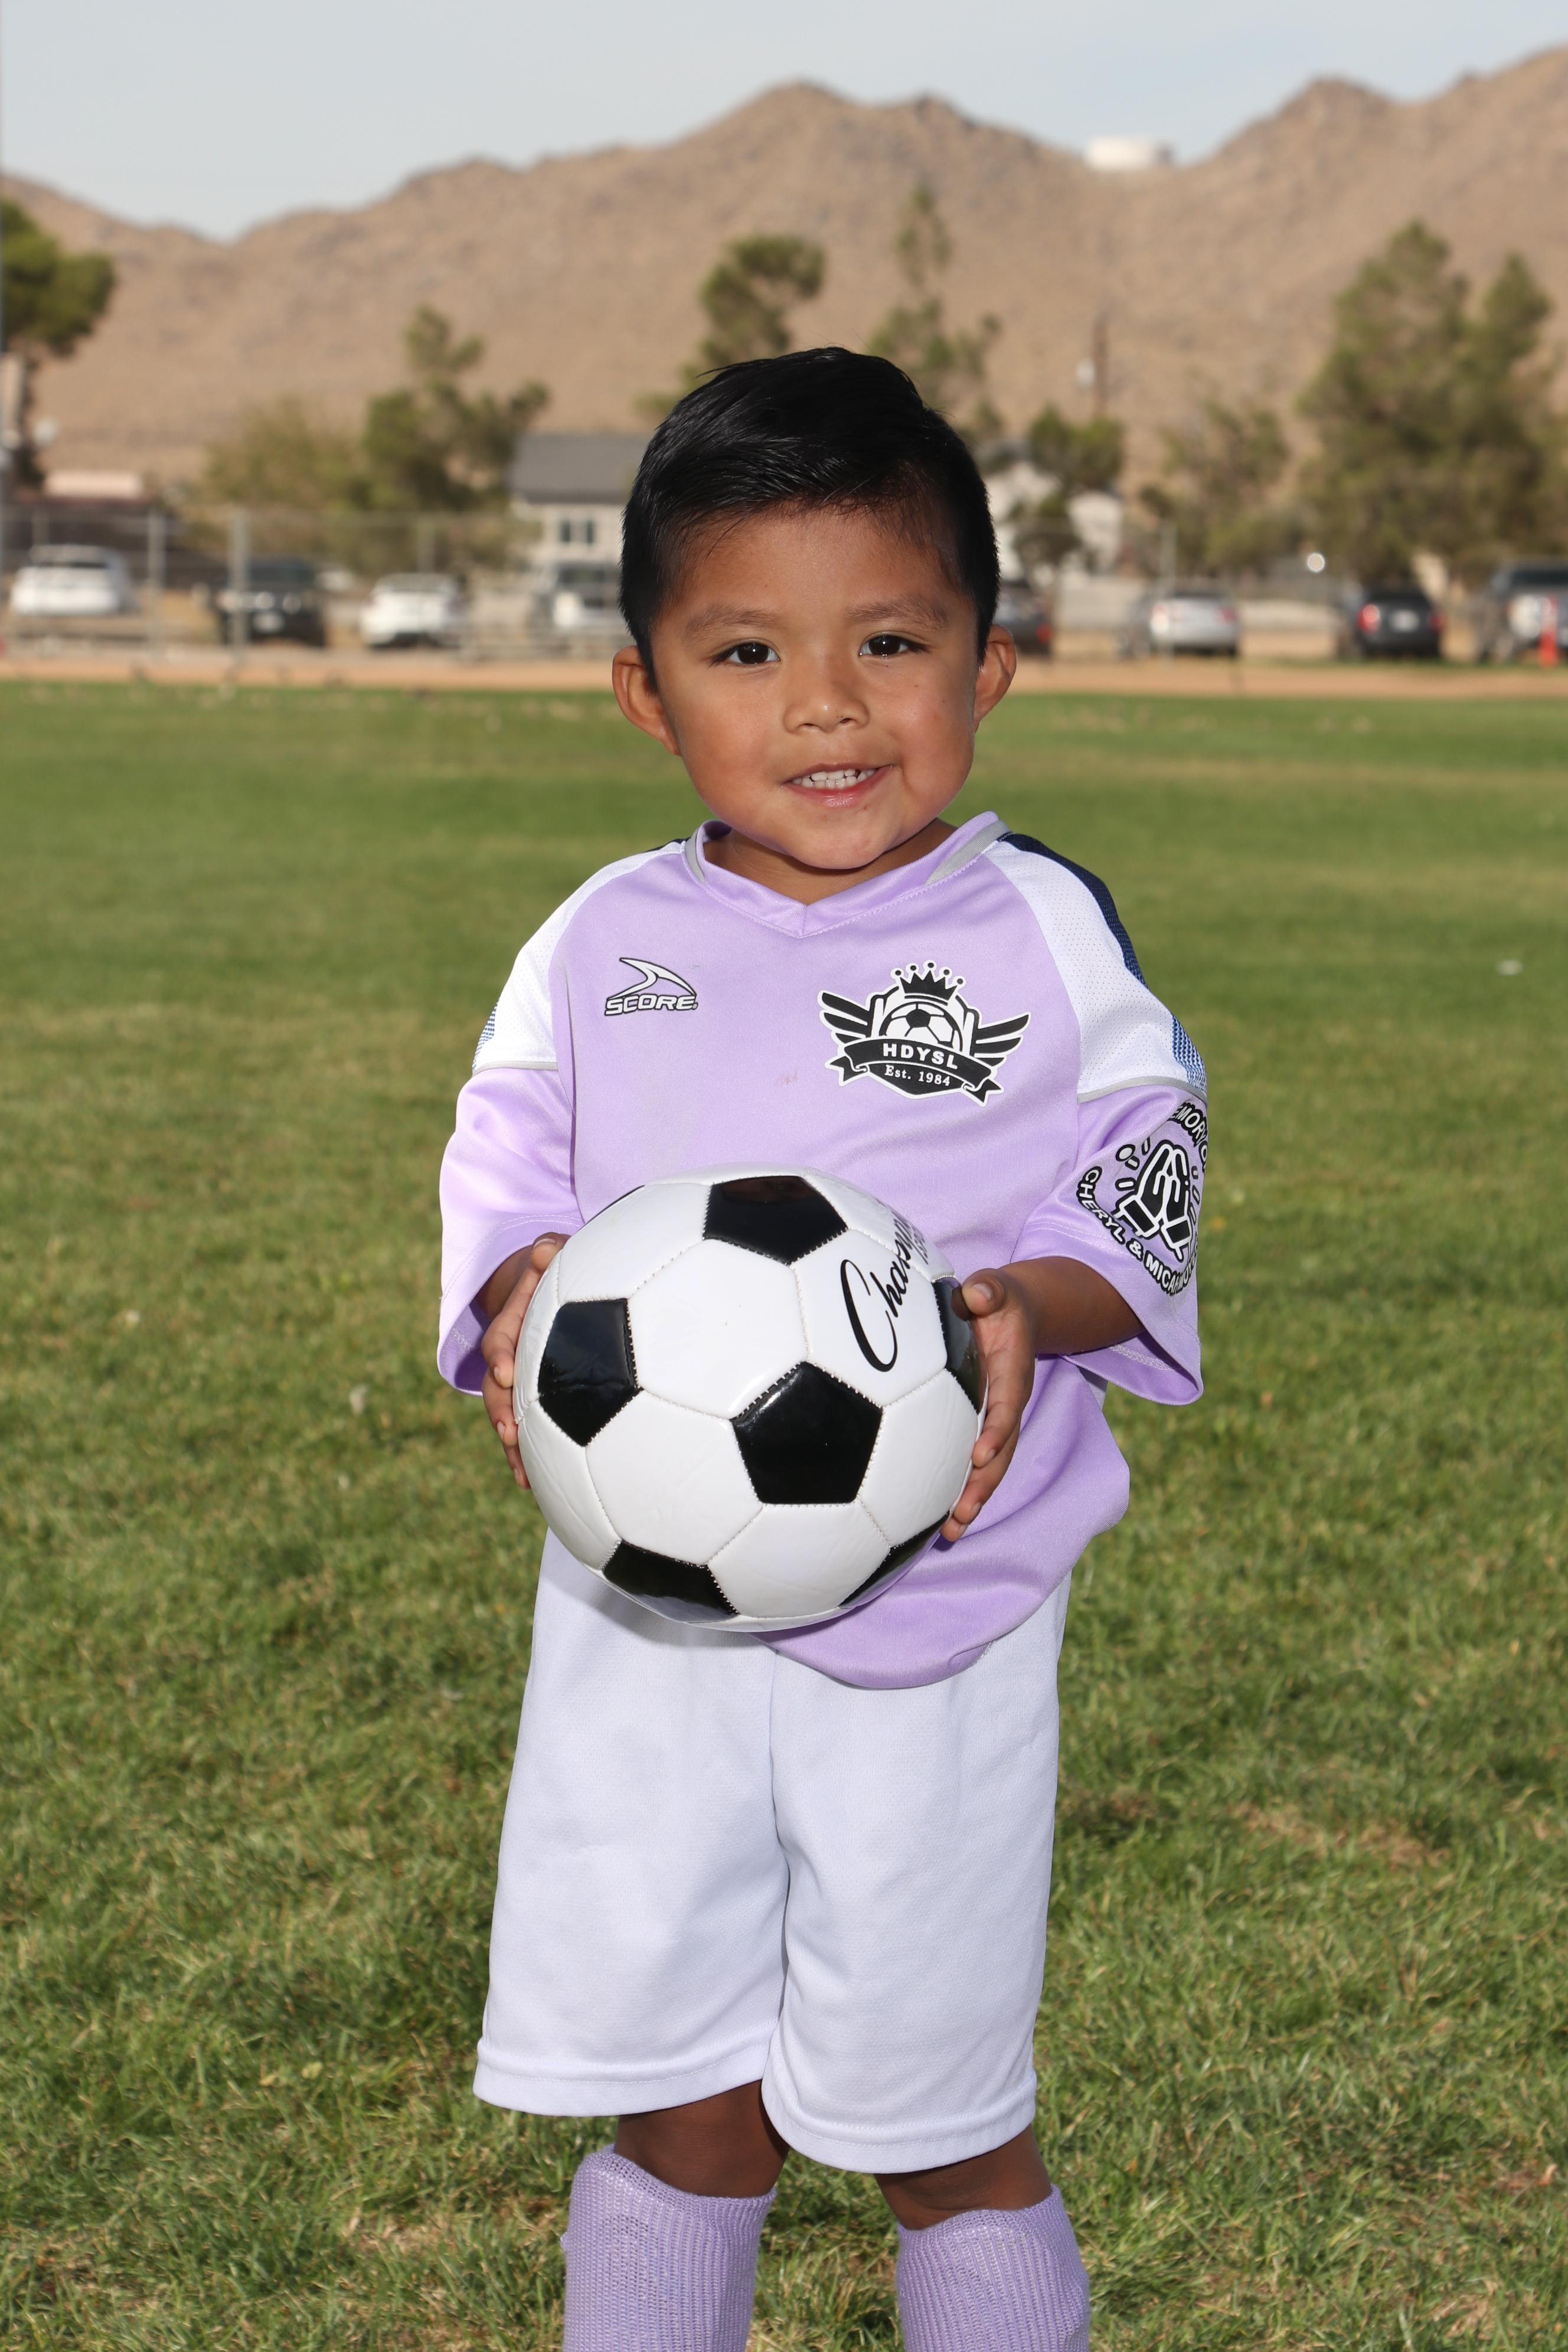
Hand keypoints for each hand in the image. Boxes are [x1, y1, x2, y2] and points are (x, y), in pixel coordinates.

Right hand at [479, 1235, 566, 1485]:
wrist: (551, 1287)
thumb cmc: (559, 1270)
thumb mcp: (553, 1254)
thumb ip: (550, 1252)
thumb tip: (545, 1251)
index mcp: (514, 1321)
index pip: (502, 1338)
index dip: (502, 1354)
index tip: (507, 1371)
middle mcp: (511, 1355)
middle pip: (497, 1386)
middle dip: (500, 1411)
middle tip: (509, 1434)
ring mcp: (518, 1382)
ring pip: (507, 1414)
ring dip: (511, 1445)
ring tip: (521, 1474)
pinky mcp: (531, 1400)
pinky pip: (525, 1428)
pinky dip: (525, 1455)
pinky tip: (532, 1484)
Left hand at [941, 1256, 1139, 1538]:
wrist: (1015, 1312)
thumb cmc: (997, 1298)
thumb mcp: (997, 1287)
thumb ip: (990, 1289)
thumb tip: (978, 1292)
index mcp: (1013, 1374)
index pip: (1007, 1406)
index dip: (997, 1429)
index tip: (979, 1452)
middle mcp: (1007, 1404)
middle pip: (1001, 1451)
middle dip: (983, 1485)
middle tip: (961, 1516)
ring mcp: (995, 1419)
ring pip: (989, 1467)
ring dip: (972, 1500)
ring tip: (950, 1534)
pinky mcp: (980, 1426)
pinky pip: (972, 1462)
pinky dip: (960, 1490)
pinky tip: (937, 1520)